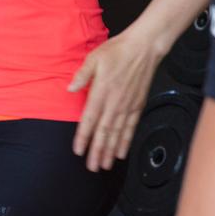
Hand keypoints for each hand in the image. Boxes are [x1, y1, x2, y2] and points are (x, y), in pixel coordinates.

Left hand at [68, 30, 164, 172]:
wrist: (143, 48)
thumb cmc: (118, 51)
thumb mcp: (94, 58)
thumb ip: (82, 75)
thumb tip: (70, 88)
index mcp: (101, 92)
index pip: (89, 120)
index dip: (83, 137)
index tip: (78, 151)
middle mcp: (115, 103)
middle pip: (104, 133)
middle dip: (97, 152)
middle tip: (92, 167)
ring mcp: (127, 106)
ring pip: (117, 134)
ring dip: (111, 151)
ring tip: (106, 165)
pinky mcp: (137, 106)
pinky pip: (131, 128)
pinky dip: (126, 141)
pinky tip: (122, 152)